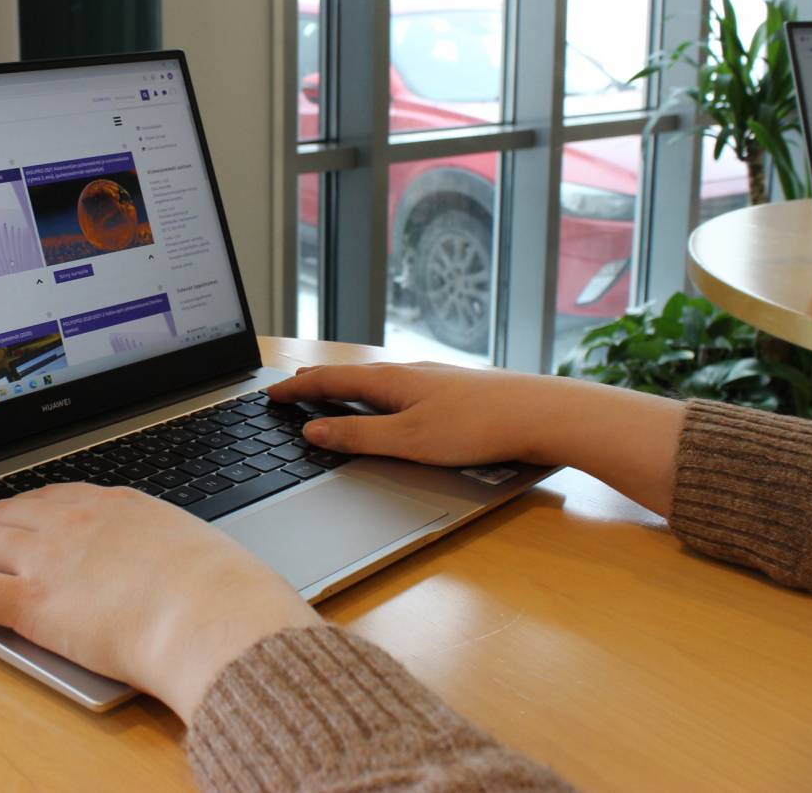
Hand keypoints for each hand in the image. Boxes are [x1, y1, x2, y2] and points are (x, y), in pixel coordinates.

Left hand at [0, 484, 318, 720]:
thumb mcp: (201, 552)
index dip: (24, 504)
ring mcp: (49, 557)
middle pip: (9, 512)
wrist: (212, 610)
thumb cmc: (223, 589)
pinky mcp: (31, 600)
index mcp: (119, 504)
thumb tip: (181, 571)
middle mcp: (75, 520)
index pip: (57, 498)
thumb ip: (172, 555)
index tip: (10, 505)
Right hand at [269, 363, 683, 515]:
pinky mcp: (451, 390)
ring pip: (374, 379)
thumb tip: (314, 430)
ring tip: (326, 392)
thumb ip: (358, 437)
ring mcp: (430, 378)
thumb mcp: (408, 441)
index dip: (295, 389)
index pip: (327, 380)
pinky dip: (372, 393)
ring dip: (343, 387)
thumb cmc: (478, 428)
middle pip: (348, 374)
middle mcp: (406, 371)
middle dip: (315, 382)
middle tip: (288, 388)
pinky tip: (384, 403)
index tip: (268, 394)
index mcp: (388, 380)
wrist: (542, 414)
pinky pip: (396, 387)